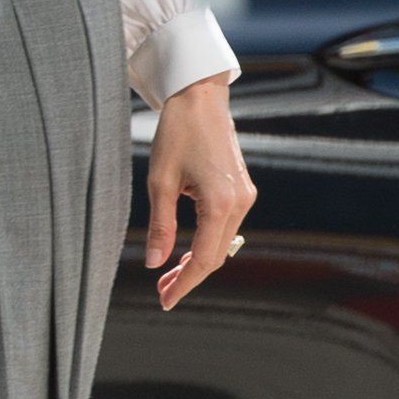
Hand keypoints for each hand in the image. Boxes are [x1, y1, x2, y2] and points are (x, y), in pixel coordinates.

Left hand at [144, 71, 256, 311]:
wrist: (201, 98)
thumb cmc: (177, 134)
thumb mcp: (160, 182)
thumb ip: (160, 227)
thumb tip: (154, 263)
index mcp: (221, 203)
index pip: (204, 260)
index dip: (184, 284)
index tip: (165, 301)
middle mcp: (240, 203)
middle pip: (216, 256)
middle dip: (189, 277)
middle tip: (161, 291)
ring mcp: (245, 196)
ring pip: (222, 244)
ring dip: (197, 261)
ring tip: (168, 274)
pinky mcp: (242, 189)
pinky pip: (225, 227)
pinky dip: (206, 243)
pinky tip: (186, 251)